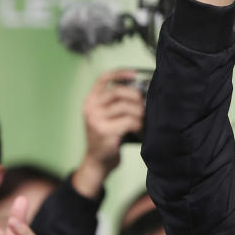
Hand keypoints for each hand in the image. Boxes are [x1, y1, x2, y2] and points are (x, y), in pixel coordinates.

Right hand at [72, 68, 143, 197]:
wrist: (98, 161)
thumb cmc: (108, 136)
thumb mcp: (106, 115)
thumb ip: (116, 102)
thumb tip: (142, 90)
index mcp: (91, 99)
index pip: (104, 78)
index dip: (120, 73)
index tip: (135, 73)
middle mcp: (90, 107)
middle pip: (118, 91)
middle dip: (136, 96)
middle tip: (144, 106)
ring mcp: (95, 119)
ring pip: (125, 107)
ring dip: (139, 113)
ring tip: (142, 120)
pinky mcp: (104, 131)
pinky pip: (129, 121)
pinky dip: (138, 125)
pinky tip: (139, 130)